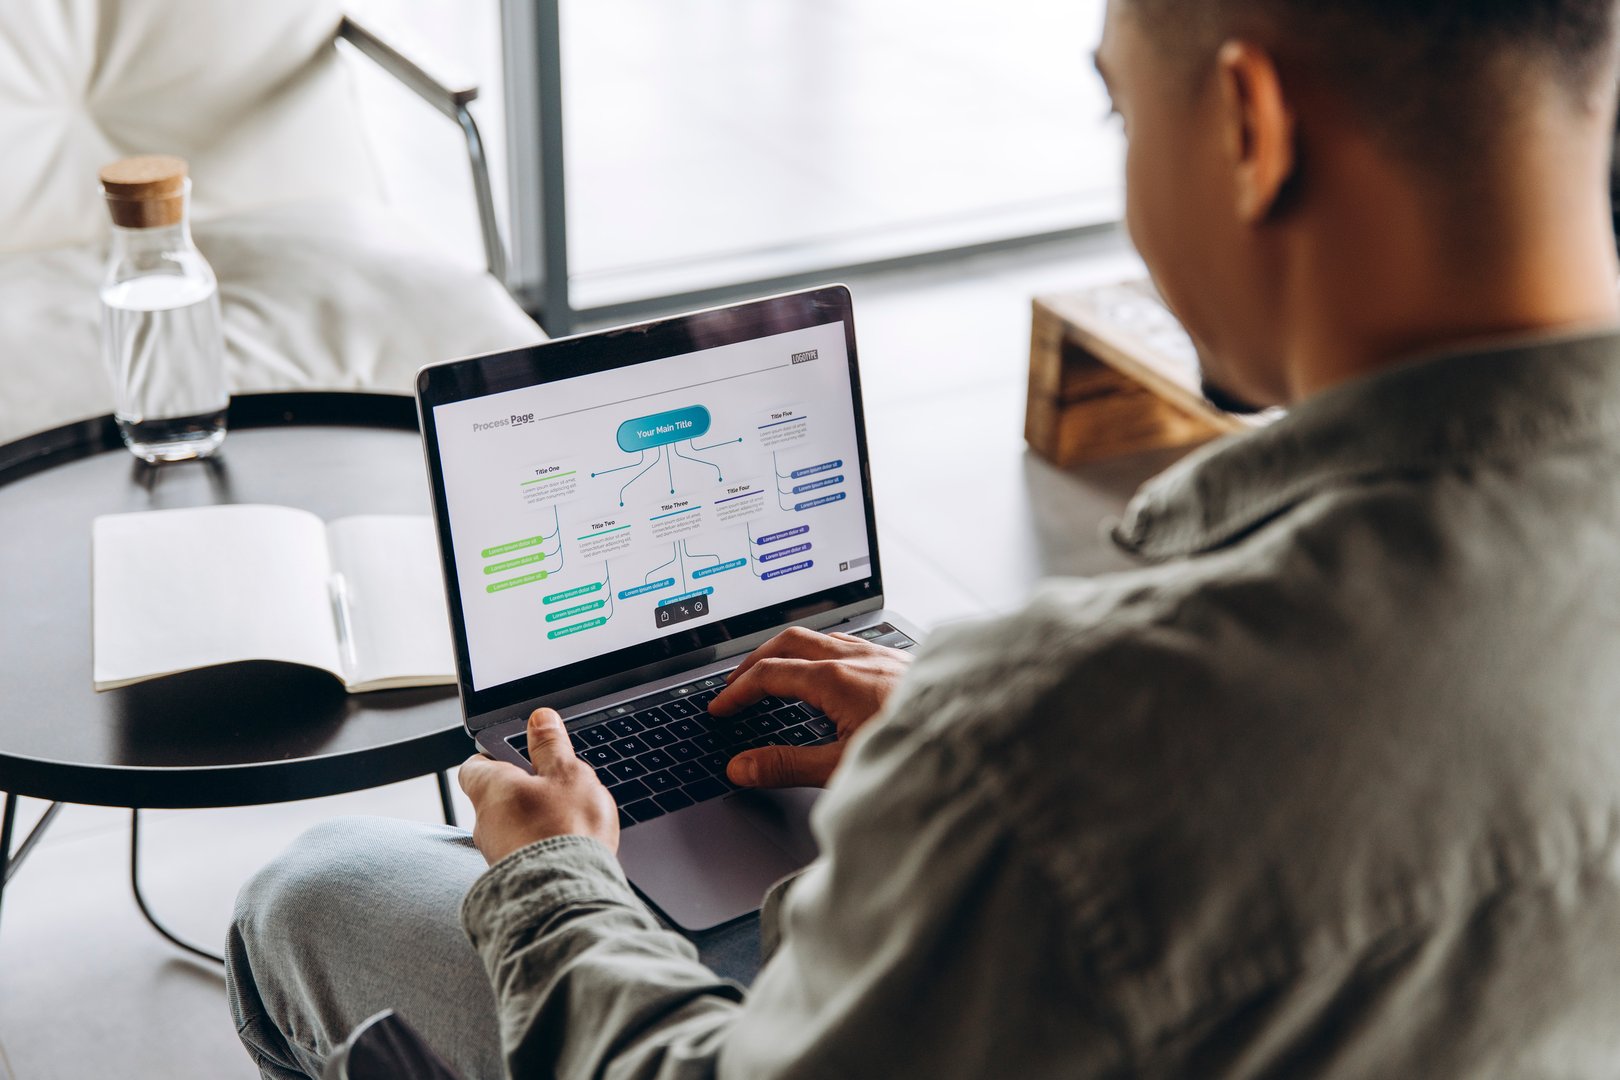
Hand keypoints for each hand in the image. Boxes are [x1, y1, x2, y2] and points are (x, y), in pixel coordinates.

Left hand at [458, 708, 618, 864]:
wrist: (567, 897)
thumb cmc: (565, 831)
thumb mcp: (567, 773)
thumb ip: (551, 745)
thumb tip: (540, 718)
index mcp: (491, 788)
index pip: (474, 765)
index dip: (493, 756)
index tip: (515, 753)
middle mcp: (484, 822)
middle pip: (496, 798)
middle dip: (522, 793)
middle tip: (555, 789)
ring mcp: (496, 854)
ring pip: (511, 828)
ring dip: (533, 823)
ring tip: (568, 824)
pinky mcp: (512, 879)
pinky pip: (523, 855)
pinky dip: (540, 850)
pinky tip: (566, 851)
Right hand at [708, 626, 911, 788]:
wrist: (979, 735)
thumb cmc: (918, 750)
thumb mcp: (842, 766)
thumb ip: (786, 765)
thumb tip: (742, 767)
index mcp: (835, 678)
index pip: (769, 674)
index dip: (737, 691)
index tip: (720, 708)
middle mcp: (856, 657)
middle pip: (788, 641)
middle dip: (755, 660)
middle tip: (735, 684)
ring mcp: (878, 654)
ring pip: (819, 637)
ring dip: (787, 651)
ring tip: (772, 672)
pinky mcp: (896, 660)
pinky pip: (845, 642)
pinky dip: (819, 652)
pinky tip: (827, 672)